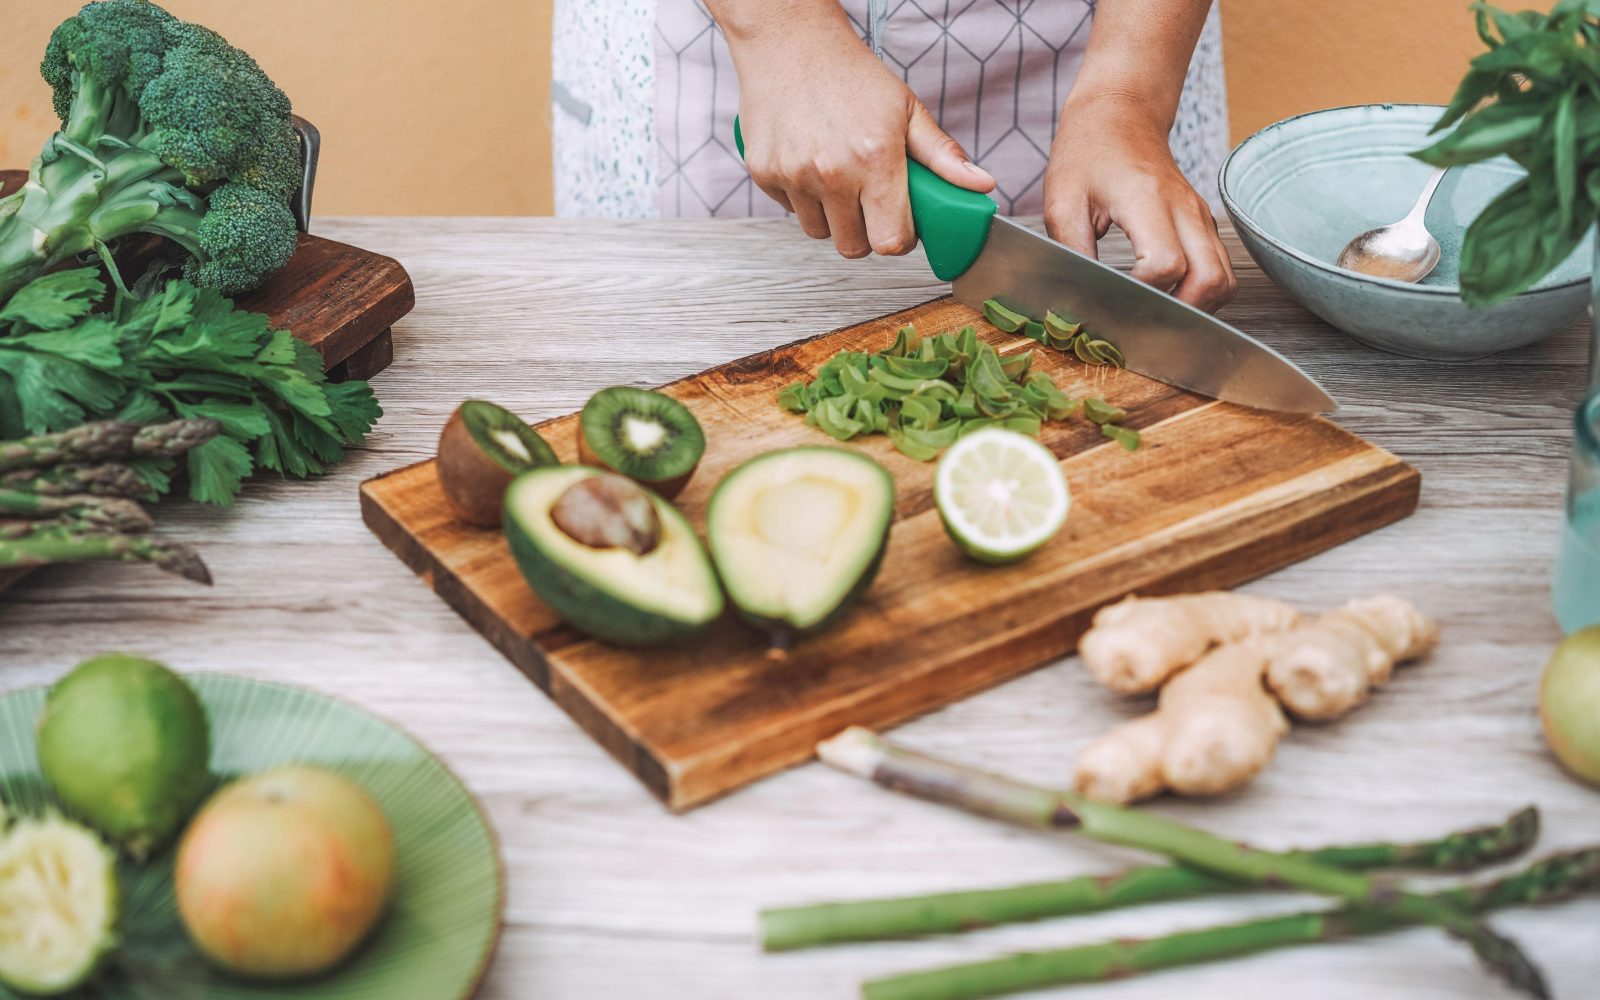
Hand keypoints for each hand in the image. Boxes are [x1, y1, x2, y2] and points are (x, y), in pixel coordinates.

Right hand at [724, 8, 993, 258]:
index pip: (891, 241)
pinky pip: (790, 210)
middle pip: (853, 247)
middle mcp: (832, 173)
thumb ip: (942, 154)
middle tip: (868, 198)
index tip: (898, 223)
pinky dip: (802, 196)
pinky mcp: (764, 173)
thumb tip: (981, 184)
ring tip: (837, 176)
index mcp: (875, 159)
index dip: (899, 238)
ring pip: (820, 232)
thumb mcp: (906, 109)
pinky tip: (809, 161)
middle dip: (866, 231)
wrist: (791, 42)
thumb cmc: (851, 75)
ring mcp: (794, 175)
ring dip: (832, 216)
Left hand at [1044, 95, 1235, 311]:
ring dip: (1197, 306)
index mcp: (1148, 200)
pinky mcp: (1203, 223)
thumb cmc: (1087, 153)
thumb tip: (1078, 297)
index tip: (1113, 297)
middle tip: (1143, 319)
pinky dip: (1203, 292)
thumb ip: (1071, 250)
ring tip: (1158, 313)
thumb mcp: (1062, 201)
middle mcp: (1185, 209)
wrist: (1120, 113)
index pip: (1165, 265)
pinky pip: (1221, 269)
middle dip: (1180, 312)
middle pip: (1210, 280)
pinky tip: (1170, 297)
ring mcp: (1200, 216)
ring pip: (1225, 280)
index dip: (1141, 292)